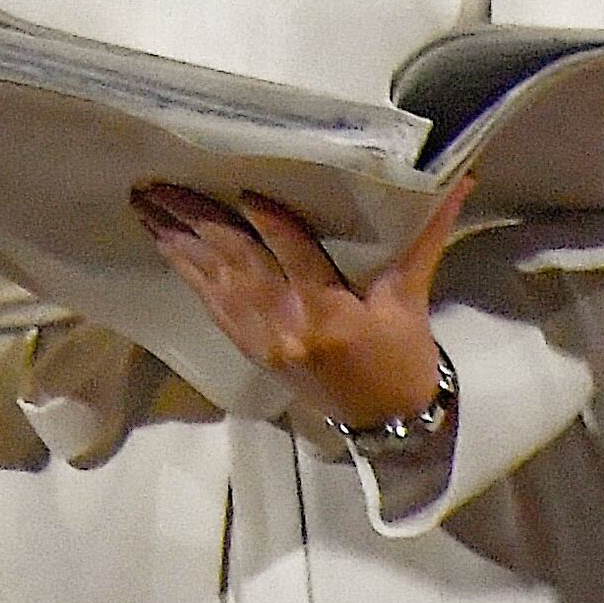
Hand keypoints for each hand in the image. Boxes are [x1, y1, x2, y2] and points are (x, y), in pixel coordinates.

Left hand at [131, 172, 469, 433]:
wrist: (388, 422)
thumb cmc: (403, 356)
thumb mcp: (412, 296)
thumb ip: (425, 236)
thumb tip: (458, 180)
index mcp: (331, 311)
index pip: (294, 254)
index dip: (269, 220)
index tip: (242, 185)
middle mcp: (289, 325)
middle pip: (237, 262)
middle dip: (195, 220)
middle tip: (158, 183)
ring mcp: (265, 340)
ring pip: (215, 282)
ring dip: (177, 243)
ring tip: (145, 206)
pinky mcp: (253, 350)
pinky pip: (213, 308)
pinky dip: (189, 275)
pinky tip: (167, 247)